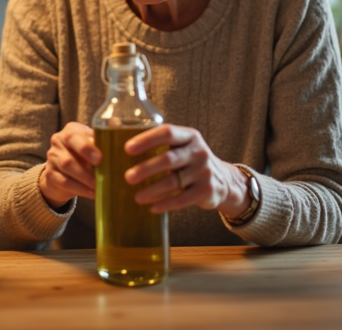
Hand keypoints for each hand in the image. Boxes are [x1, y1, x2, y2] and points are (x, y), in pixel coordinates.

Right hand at [39, 122, 101, 209]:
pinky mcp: (50, 174)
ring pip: (67, 166)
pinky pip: (64, 182)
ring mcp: (52, 157)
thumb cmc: (85, 155)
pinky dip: (80, 189)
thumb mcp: (93, 145)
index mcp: (71, 130)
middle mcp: (58, 141)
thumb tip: (120, 141)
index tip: (100, 158)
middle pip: (69, 148)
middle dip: (85, 159)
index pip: (74, 135)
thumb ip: (103, 142)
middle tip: (100, 171)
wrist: (63, 172)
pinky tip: (92, 193)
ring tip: (98, 186)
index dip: (86, 147)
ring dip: (85, 178)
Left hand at [124, 124, 249, 215]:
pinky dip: (165, 204)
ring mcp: (204, 171)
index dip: (146, 140)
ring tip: (136, 197)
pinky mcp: (207, 191)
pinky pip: (182, 199)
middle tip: (127, 177)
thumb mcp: (182, 145)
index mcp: (189, 135)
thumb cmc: (189, 160)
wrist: (222, 180)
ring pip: (173, 182)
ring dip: (152, 190)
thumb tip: (119, 148)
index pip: (167, 132)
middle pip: (168, 159)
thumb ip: (160, 144)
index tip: (127, 149)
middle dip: (145, 169)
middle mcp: (199, 151)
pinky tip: (152, 208)